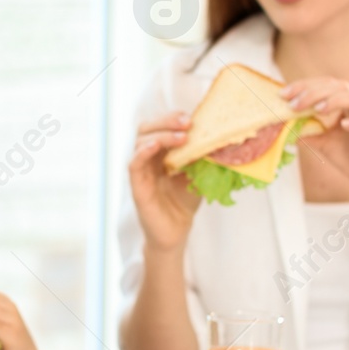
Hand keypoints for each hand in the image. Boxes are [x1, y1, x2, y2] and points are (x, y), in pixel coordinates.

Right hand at [127, 112, 201, 251]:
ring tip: (181, 137)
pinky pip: (134, 164)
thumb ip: (201, 157)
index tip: (192, 117)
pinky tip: (155, 146)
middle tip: (187, 122)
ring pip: (140, 142)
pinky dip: (142, 152)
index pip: (160, 126)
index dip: (172, 117)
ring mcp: (141, 171)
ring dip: (160, 135)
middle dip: (166, 121)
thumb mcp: (198, 174)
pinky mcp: (137, 186)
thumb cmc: (184, 202)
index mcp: (160, 151)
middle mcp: (147, 158)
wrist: (176, 232)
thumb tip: (214, 138)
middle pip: (147, 128)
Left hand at [279, 77, 348, 195]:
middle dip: (315, 92)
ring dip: (338, 100)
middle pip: (341, 87)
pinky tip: (343, 125)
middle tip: (294, 104)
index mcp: (347, 103)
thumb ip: (306, 131)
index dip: (305, 86)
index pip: (326, 85)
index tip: (283, 94)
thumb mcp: (321, 142)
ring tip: (318, 109)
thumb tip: (282, 125)